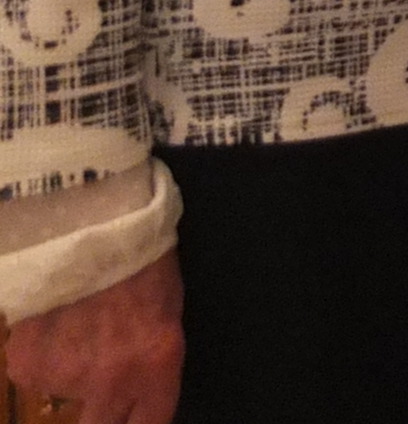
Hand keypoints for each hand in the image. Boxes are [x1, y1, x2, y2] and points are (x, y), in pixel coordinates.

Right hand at [7, 251, 183, 423]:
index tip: (132, 417)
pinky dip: (43, 351)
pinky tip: (54, 316)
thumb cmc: (141, 253)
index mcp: (156, 364)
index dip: (140, 422)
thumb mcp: (166, 308)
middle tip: (100, 380)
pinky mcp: (25, 365)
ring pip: (64, 391)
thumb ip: (149, 357)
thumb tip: (133, 387)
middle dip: (102, 415)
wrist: (86, 220)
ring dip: (71, 368)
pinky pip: (34, 370)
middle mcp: (110, 381)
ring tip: (79, 320)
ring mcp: (63, 377)